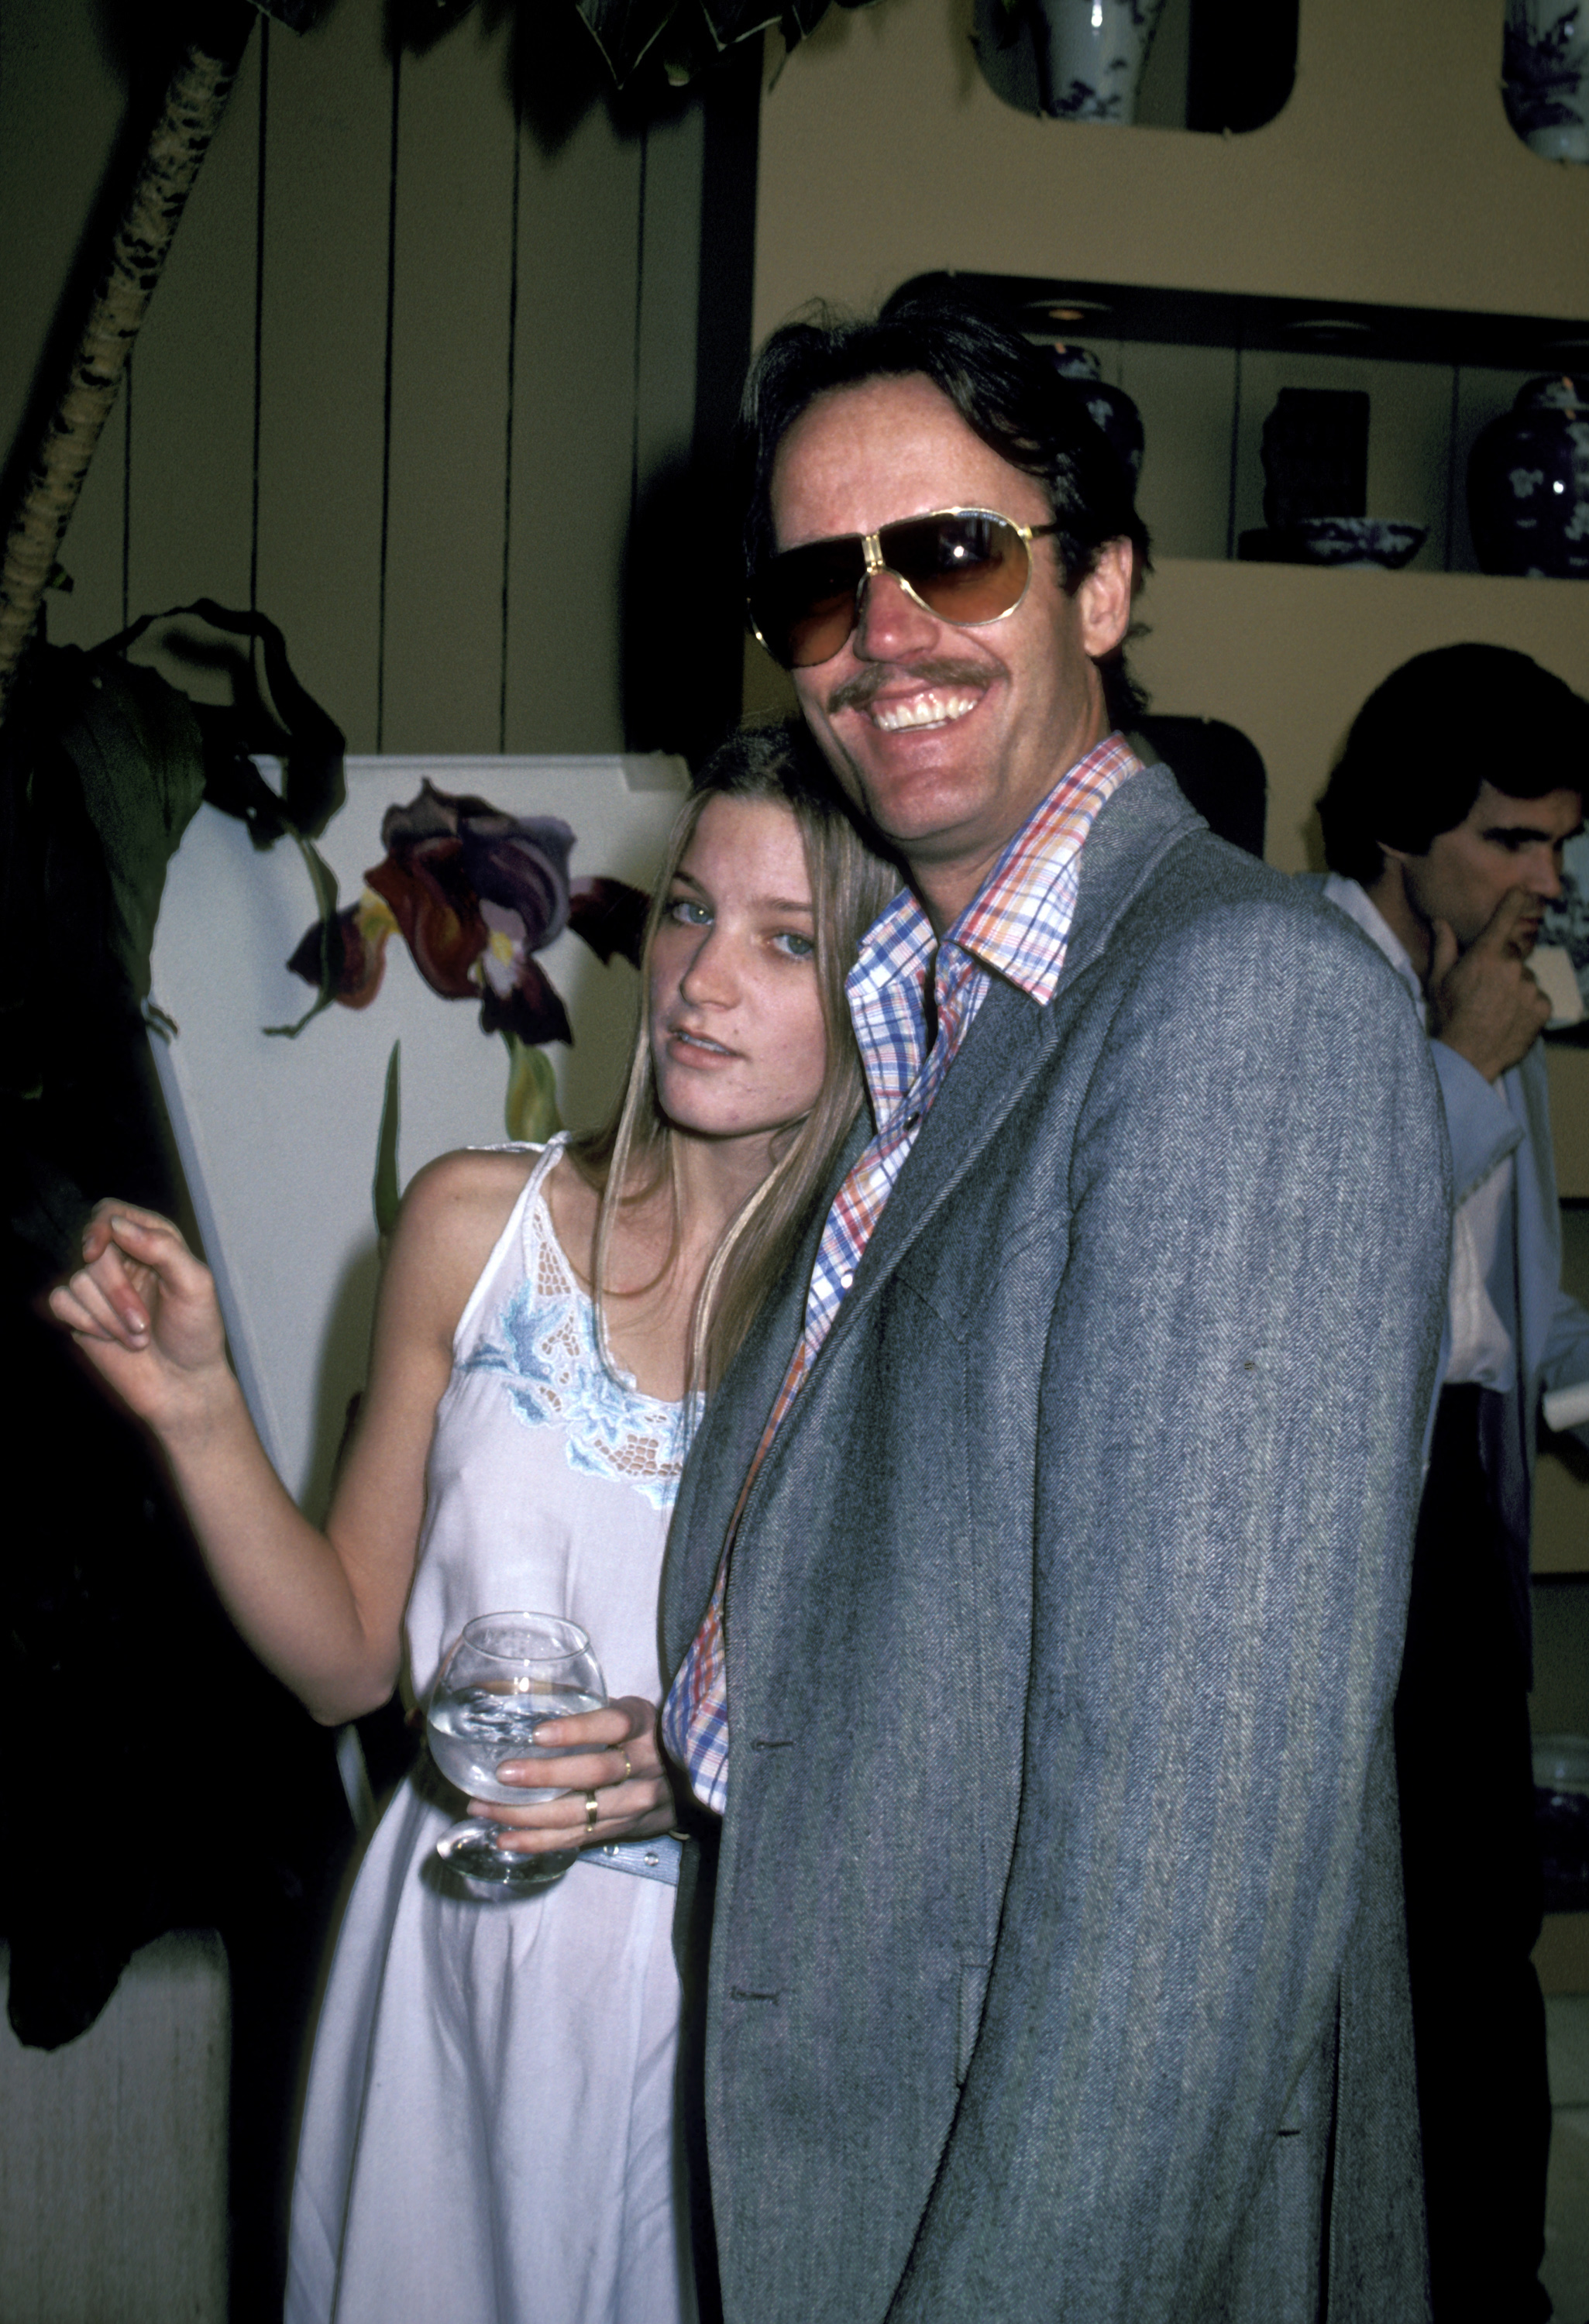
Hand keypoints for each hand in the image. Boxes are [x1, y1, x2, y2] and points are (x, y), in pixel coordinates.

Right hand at [46, 1201, 232, 1434]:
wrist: (183, 1386)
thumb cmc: (196, 1333)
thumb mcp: (196, 1285)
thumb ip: (163, 1248)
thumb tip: (118, 1225)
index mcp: (153, 1242)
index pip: (111, 1213)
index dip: (100, 1226)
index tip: (98, 1250)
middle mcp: (123, 1260)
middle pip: (94, 1251)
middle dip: (117, 1290)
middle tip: (143, 1323)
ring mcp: (100, 1289)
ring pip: (78, 1280)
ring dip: (109, 1316)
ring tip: (138, 1338)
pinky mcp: (82, 1315)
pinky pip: (61, 1302)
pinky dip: (86, 1322)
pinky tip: (111, 1339)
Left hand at [472, 1695, 673, 1856]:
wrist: (689, 1780)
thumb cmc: (644, 1736)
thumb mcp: (629, 1712)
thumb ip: (588, 1706)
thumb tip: (524, 1690)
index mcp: (645, 1725)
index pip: (614, 1725)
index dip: (577, 1730)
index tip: (538, 1733)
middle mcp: (646, 1765)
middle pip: (595, 1772)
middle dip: (545, 1776)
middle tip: (502, 1774)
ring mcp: (637, 1802)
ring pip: (581, 1813)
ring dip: (529, 1814)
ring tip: (486, 1808)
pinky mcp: (625, 1830)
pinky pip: (578, 1839)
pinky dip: (539, 1842)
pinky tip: (506, 1838)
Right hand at [1427, 888, 1551, 1082]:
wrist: (1466, 1058)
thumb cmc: (1447, 1018)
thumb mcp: (1437, 980)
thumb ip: (1444, 947)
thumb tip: (1441, 921)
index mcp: (1486, 955)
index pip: (1505, 918)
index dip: (1514, 901)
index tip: (1521, 891)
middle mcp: (1512, 966)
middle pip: (1514, 955)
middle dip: (1502, 966)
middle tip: (1485, 990)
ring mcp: (1530, 987)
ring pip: (1526, 978)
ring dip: (1516, 987)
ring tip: (1496, 1008)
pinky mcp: (1543, 1007)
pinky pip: (1538, 998)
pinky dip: (1527, 1005)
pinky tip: (1509, 1018)